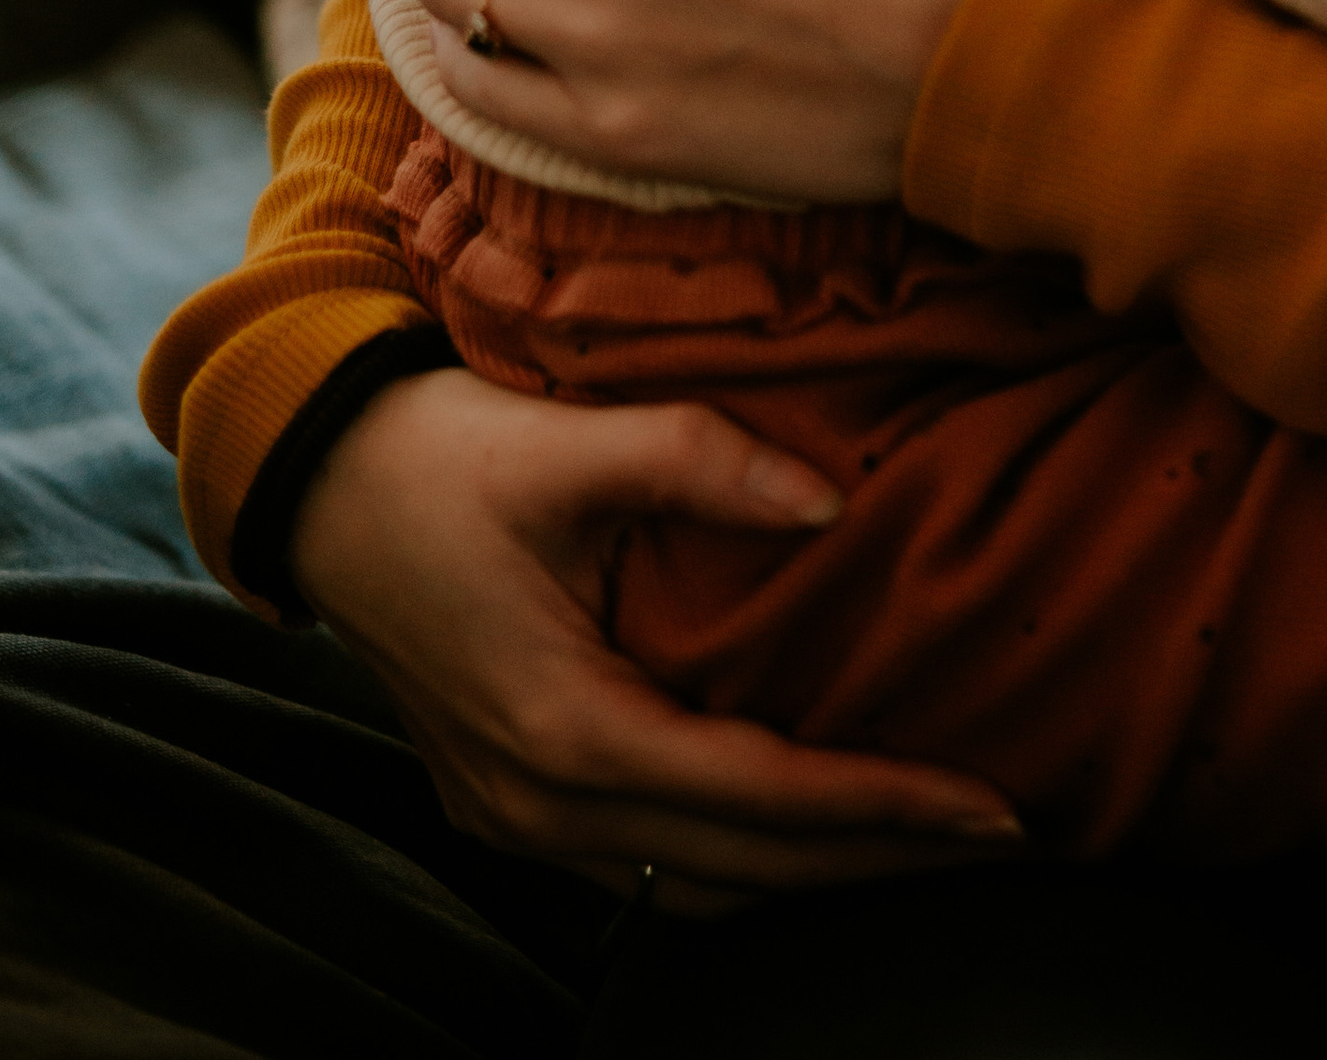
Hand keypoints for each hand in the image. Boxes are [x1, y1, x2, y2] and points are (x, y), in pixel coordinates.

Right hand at [292, 363, 1021, 905]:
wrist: (316, 481)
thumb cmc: (439, 455)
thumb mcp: (570, 439)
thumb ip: (702, 460)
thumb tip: (832, 504)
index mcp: (566, 726)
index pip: (762, 794)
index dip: (886, 807)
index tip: (994, 805)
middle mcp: (541, 802)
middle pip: (747, 868)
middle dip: (883, 860)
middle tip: (1010, 836)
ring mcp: (517, 818)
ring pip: (698, 888)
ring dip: (819, 872)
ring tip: (935, 841)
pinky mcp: (509, 802)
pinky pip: (649, 864)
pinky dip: (744, 857)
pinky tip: (811, 826)